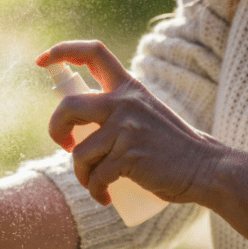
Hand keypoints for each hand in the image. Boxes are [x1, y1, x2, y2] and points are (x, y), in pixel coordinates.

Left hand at [37, 40, 226, 205]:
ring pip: (80, 152)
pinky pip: (96, 176)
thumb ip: (118, 111)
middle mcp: (125, 102)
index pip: (93, 53)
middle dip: (56, 129)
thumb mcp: (145, 114)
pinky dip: (95, 191)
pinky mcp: (129, 156)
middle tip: (66, 145)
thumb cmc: (171, 147)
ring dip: (81, 174)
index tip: (42, 61)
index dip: (62, 51)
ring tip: (95, 184)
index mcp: (128, 87)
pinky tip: (104, 198)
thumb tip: (76, 124)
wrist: (206, 169)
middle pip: (68, 106)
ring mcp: (127, 128)